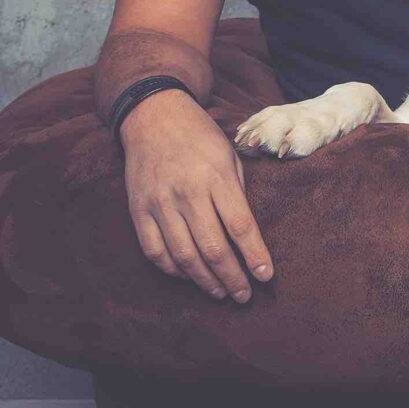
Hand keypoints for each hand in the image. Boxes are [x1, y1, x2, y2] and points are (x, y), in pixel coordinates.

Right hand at [119, 88, 272, 302]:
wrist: (154, 116)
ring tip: (221, 292)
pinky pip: (156, 252)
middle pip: (214, 249)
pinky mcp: (138, 210)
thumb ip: (238, 192)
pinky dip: (174, 271)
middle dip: (233, 279)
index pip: (241, 227)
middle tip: (244, 295)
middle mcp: (188, 192)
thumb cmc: (199, 136)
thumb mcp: (228, 154)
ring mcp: (160, 203)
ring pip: (185, 257)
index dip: (255, 257)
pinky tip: (189, 276)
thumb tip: (248, 236)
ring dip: (206, 282)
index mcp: (216, 176)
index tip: (266, 276)